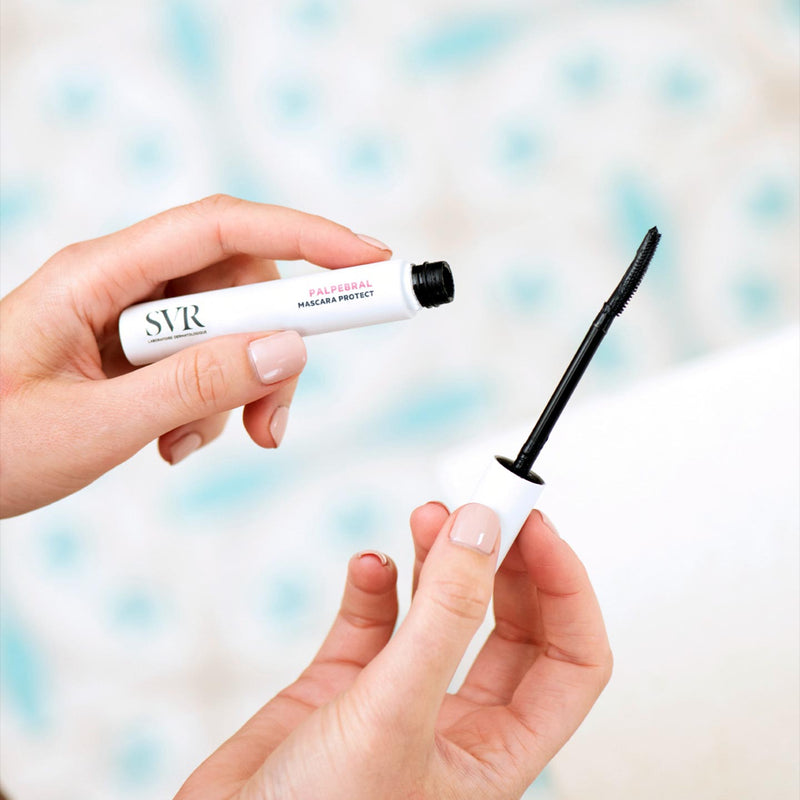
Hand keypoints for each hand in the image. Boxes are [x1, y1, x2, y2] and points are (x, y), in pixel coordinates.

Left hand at [0, 195, 391, 516]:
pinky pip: (202, 361)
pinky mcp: (134, 353)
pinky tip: (171, 444)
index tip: (370, 263)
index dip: (306, 236)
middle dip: (271, 348)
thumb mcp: (95, 424)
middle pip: (237, 284)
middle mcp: (120, 284)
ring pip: (228, 329)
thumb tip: (286, 348)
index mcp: (98, 276)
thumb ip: (193, 386)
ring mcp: (128, 318)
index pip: (222, 229)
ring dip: (236, 389)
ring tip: (190, 447)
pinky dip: (211, 404)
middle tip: (273, 419)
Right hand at [177, 505, 611, 799]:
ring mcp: (396, 700)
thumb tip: (482, 531)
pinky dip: (373, 583)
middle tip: (483, 506)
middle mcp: (453, 724)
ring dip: (438, 560)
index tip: (535, 527)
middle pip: (508, 624)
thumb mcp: (395, 716)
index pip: (569, 661)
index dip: (564, 589)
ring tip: (428, 517)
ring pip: (439, 612)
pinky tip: (367, 566)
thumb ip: (443, 617)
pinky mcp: (339, 686)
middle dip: (499, 560)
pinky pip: (372, 618)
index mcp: (495, 754)